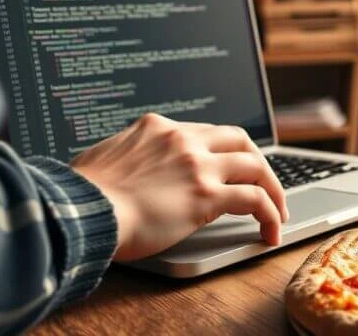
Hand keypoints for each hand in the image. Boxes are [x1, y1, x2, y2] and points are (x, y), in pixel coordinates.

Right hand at [72, 113, 287, 260]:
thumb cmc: (81, 194)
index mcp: (156, 127)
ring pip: (256, 166)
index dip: (221, 151)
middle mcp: (182, 139)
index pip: (203, 132)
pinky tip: (270, 230)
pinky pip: (255, 199)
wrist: (79, 211)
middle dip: (256, 161)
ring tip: (278, 210)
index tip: (227, 167)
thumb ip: (125, 156)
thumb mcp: (103, 158)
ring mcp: (198, 164)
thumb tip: (121, 169)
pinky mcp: (207, 194)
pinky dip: (270, 213)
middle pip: (239, 139)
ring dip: (273, 188)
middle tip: (264, 182)